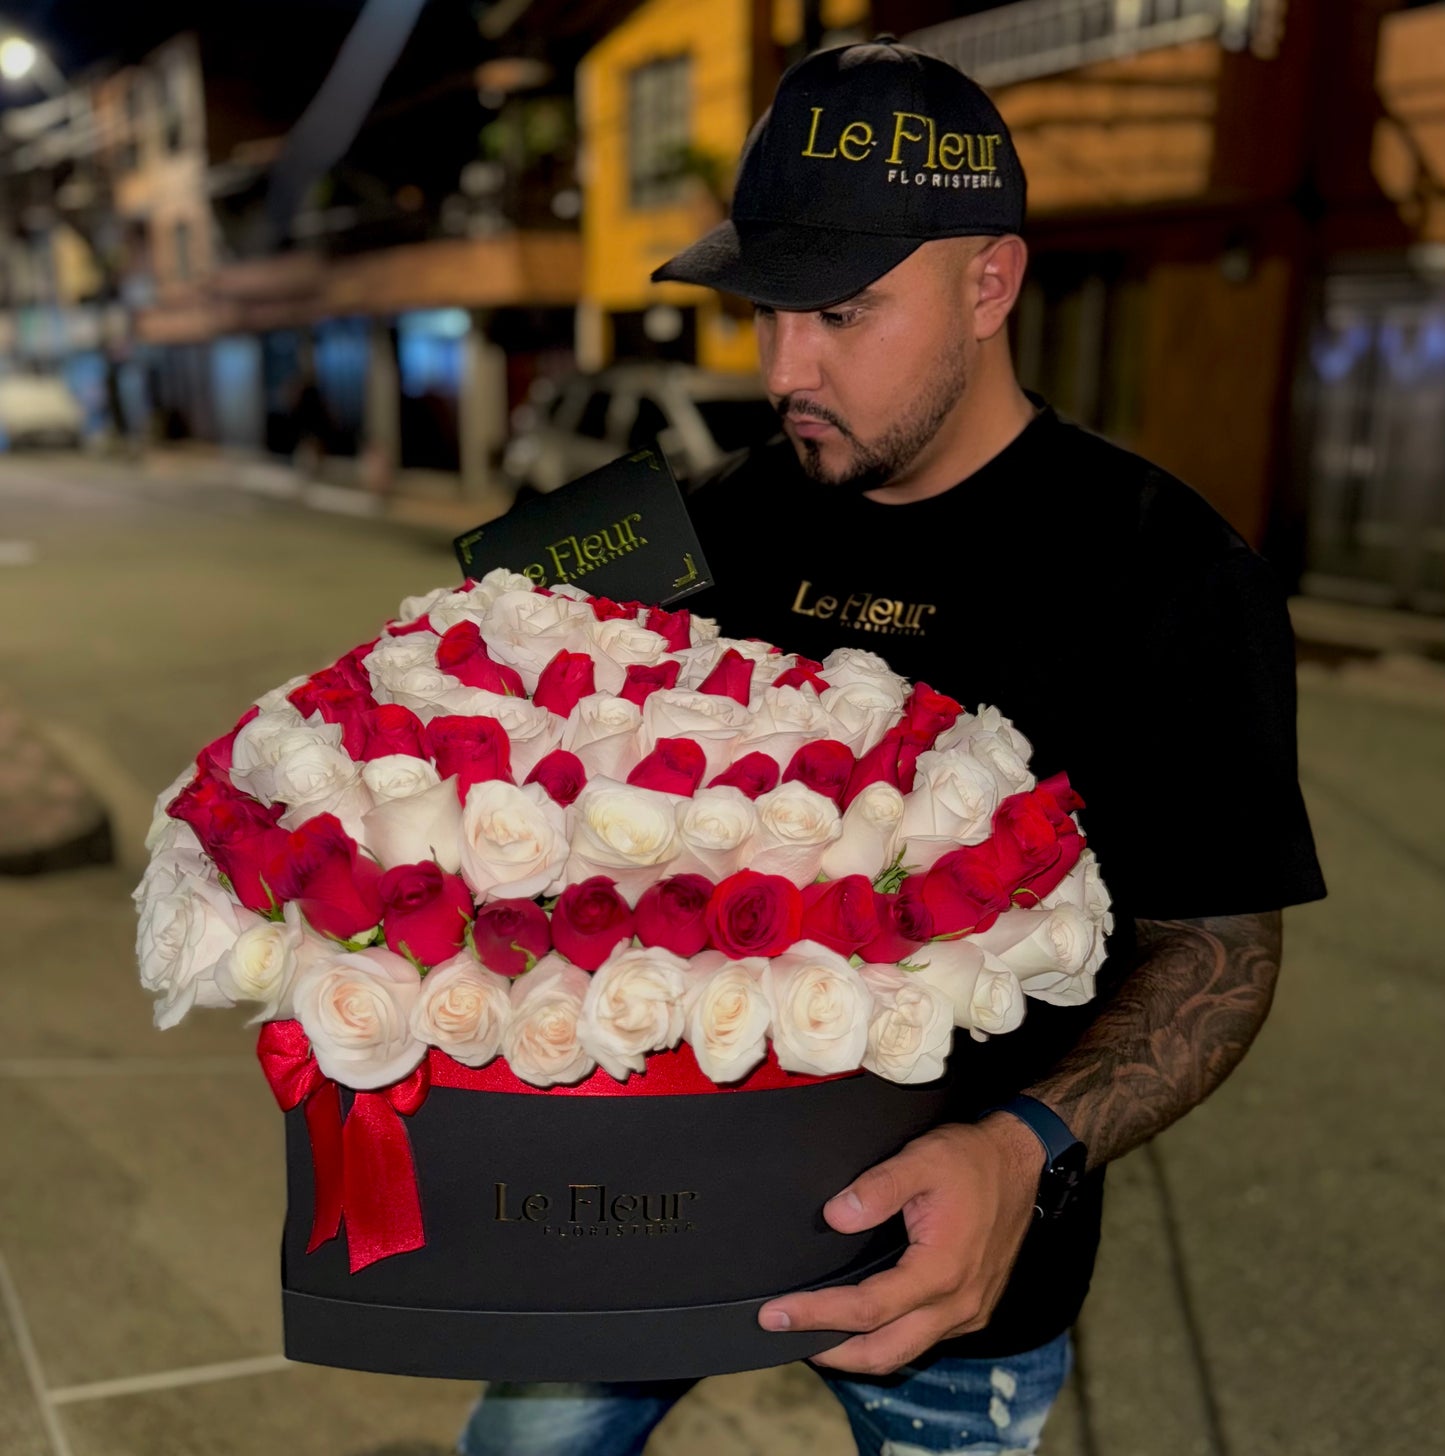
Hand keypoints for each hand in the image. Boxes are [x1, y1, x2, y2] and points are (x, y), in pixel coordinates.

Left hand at [757, 1116, 1041, 1374]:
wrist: (1021, 1161)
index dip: (816, 1314)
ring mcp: (969, 1312)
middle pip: (883, 1352)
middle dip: (830, 1351)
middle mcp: (958, 1303)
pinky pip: (923, 1339)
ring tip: (814, 1333)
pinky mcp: (973, 1309)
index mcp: (941, 1271)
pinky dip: (886, 1338)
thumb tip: (834, 1217)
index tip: (774, 1313)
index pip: (866, 1309)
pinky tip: (862, 1321)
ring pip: (904, 1351)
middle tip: (784, 1332)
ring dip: (857, 1350)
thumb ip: (877, 1189)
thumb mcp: (921, 1159)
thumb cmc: (970, 1159)